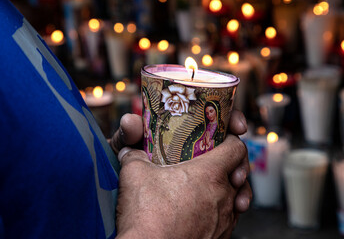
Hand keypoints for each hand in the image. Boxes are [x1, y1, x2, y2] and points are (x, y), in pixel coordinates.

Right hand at [109, 111, 250, 212]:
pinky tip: (202, 211)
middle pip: (239, 173)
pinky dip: (220, 212)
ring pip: (235, 198)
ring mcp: (224, 221)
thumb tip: (130, 152)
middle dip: (229, 166)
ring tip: (209, 188)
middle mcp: (223, 197)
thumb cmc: (147, 217)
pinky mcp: (220, 238)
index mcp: (210, 174)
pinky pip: (228, 219)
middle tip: (214, 163)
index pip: (236, 148)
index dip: (231, 140)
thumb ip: (134, 156)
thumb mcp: (134, 174)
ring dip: (226, 190)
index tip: (223, 140)